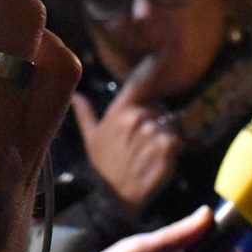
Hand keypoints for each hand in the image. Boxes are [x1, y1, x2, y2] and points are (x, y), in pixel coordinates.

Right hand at [70, 56, 179, 215]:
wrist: (114, 198)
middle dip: (154, 121)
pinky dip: (172, 149)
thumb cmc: (103, 167)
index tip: (162, 53)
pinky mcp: (165, 151)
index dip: (152, 67)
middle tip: (142, 141)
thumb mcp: (91, 139)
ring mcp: (150, 135)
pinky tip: (158, 160)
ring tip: (147, 154)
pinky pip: (176, 140)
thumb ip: (85, 115)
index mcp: (118, 113)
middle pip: (156, 108)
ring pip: (166, 125)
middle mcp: (134, 120)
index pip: (138, 83)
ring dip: (162, 138)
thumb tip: (76, 96)